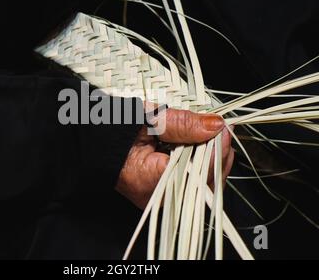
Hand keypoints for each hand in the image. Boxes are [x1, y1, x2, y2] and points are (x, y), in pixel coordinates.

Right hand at [116, 105, 233, 208]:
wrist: (95, 141)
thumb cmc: (114, 130)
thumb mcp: (148, 120)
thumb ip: (182, 124)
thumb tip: (214, 126)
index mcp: (149, 180)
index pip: (196, 173)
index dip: (215, 150)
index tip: (223, 128)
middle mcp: (158, 198)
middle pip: (204, 183)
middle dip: (218, 155)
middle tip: (220, 129)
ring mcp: (162, 199)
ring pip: (203, 185)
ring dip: (212, 159)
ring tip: (209, 135)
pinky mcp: (166, 195)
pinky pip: (194, 183)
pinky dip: (202, 164)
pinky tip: (201, 148)